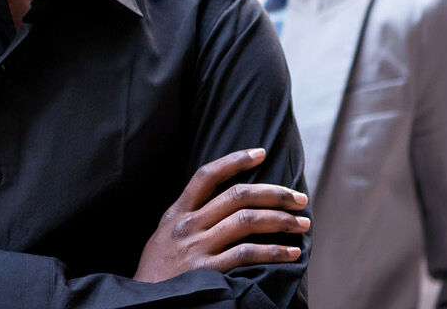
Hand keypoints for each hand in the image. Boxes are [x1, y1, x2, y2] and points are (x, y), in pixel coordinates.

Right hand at [134, 147, 307, 282]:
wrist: (144, 302)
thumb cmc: (157, 271)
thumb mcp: (164, 236)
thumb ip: (188, 219)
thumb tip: (224, 206)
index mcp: (177, 213)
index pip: (207, 176)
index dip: (235, 160)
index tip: (260, 152)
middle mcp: (188, 225)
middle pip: (237, 196)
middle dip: (274, 194)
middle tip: (299, 198)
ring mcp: (197, 247)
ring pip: (246, 221)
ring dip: (281, 220)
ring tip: (302, 223)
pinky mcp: (207, 271)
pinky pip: (247, 254)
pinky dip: (274, 251)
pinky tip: (291, 252)